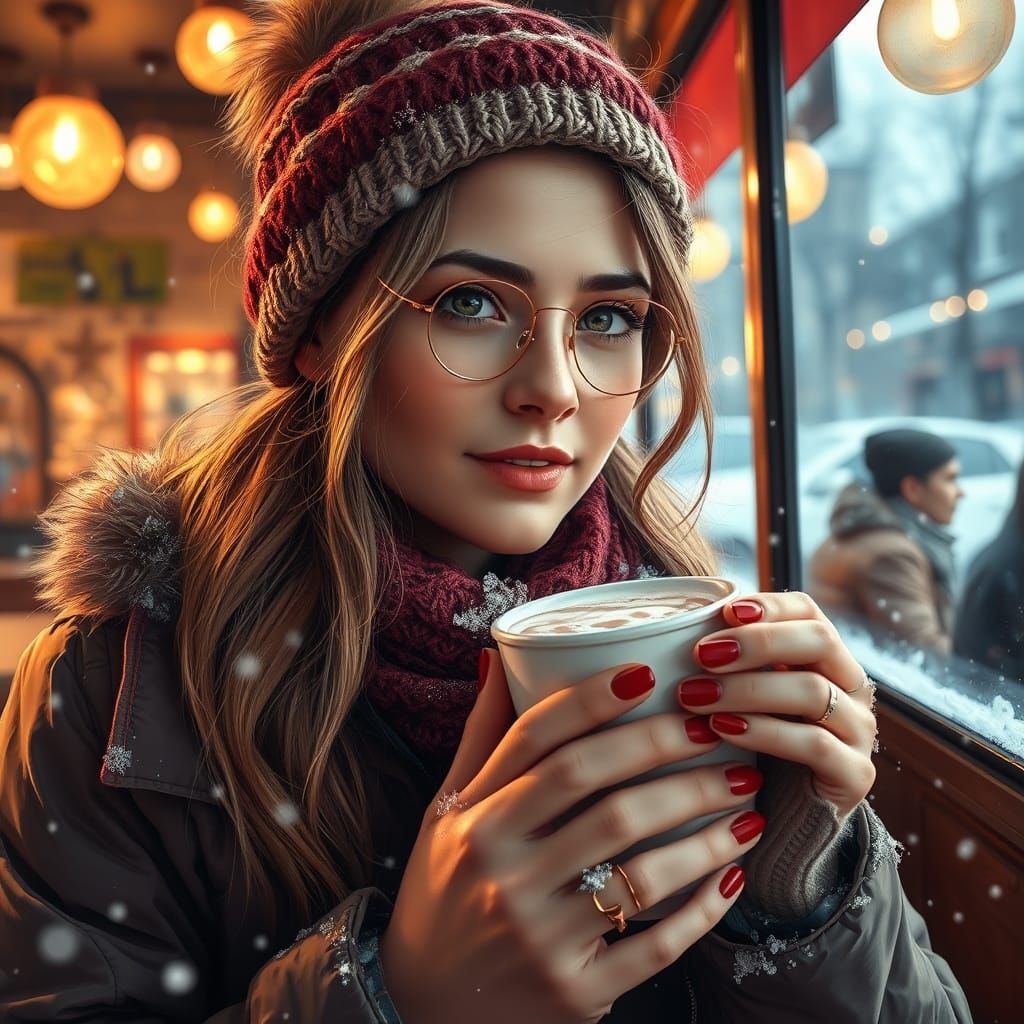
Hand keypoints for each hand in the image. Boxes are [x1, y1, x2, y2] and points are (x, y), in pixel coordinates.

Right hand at [379, 652, 765, 1023]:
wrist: (422, 1004)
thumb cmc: (442, 890)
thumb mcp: (444, 812)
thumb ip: (481, 739)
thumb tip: (497, 658)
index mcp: (475, 821)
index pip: (540, 743)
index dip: (593, 702)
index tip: (645, 673)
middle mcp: (504, 874)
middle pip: (603, 796)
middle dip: (670, 755)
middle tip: (717, 733)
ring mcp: (540, 936)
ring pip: (641, 871)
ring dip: (705, 831)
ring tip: (745, 802)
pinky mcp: (574, 990)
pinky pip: (655, 945)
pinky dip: (702, 909)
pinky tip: (732, 878)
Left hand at [677, 592, 877, 818]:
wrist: (783, 819)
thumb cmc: (752, 745)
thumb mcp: (741, 696)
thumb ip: (725, 663)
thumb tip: (671, 628)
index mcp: (825, 656)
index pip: (807, 610)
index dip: (768, 605)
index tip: (723, 611)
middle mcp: (849, 686)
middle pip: (818, 640)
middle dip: (755, 642)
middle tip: (700, 655)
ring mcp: (858, 730)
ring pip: (812, 691)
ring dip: (747, 689)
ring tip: (694, 696)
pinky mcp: (855, 775)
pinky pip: (814, 743)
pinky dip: (764, 732)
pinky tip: (721, 729)